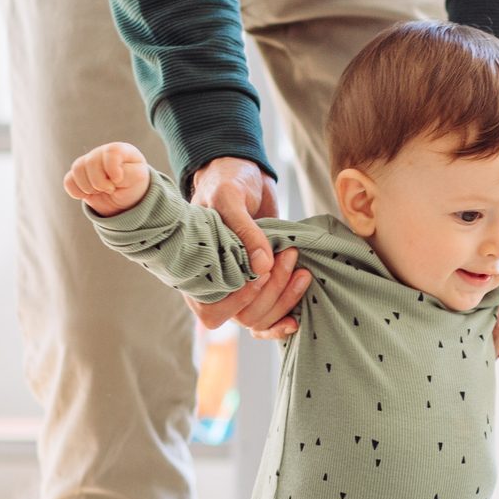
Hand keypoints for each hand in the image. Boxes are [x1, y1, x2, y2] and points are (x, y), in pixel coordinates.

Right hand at [63, 141, 152, 216]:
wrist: (124, 198)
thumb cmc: (134, 184)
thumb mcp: (138, 178)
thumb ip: (128, 173)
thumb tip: (112, 176)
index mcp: (120, 150)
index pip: (111, 151)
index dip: (112, 167)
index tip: (118, 180)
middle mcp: (101, 153)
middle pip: (91, 162)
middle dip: (100, 182)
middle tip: (111, 190)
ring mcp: (88, 162)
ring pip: (77, 170)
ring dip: (89, 188)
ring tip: (101, 191)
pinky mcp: (77, 175)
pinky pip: (68, 181)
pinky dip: (77, 192)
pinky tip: (88, 194)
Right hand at [187, 156, 308, 340]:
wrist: (245, 177)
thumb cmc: (226, 183)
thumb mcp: (230, 197)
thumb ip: (244, 229)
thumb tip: (262, 266)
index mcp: (196, 270)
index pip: (211, 310)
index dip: (238, 300)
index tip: (260, 273)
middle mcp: (216, 287)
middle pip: (244, 316)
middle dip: (271, 291)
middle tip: (288, 255)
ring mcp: (239, 290)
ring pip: (260, 319)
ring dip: (284, 299)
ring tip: (302, 271)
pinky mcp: (260, 288)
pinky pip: (268, 319)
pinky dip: (282, 320)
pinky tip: (296, 320)